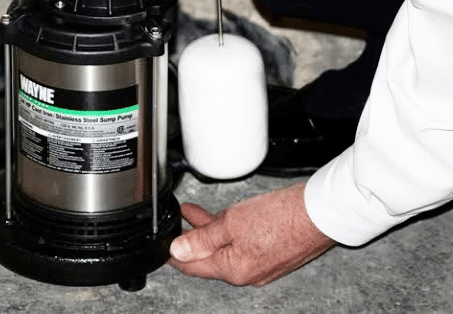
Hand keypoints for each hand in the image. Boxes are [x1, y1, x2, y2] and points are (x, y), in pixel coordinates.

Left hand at [168, 181, 334, 285]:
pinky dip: (228, 231)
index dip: (174, 254)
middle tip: (177, 222)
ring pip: (225, 248)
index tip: (164, 244)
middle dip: (191, 238)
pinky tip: (224, 217)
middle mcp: (247, 274)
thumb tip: (179, 250)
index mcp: (233, 270)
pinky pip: (241, 245)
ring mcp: (261, 265)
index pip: (192, 266)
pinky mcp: (272, 254)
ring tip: (193, 213)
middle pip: (208, 257)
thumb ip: (202, 238)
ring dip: (208, 231)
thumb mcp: (231, 223)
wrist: (321, 212)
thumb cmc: (282, 218)